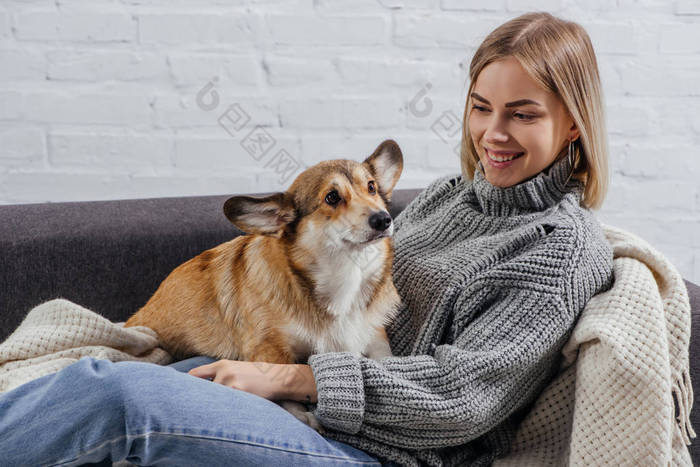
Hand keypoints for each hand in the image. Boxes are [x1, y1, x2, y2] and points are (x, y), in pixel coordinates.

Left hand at [188, 359, 316, 402]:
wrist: (277, 378)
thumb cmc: (256, 376)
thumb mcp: (237, 369)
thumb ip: (220, 375)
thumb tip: (202, 387)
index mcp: (222, 365)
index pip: (195, 375)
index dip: (187, 385)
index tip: (181, 393)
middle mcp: (223, 372)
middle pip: (202, 389)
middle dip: (199, 399)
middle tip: (191, 407)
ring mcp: (230, 382)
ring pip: (213, 398)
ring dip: (213, 406)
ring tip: (215, 410)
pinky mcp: (238, 391)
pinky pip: (225, 404)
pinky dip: (223, 409)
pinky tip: (227, 412)